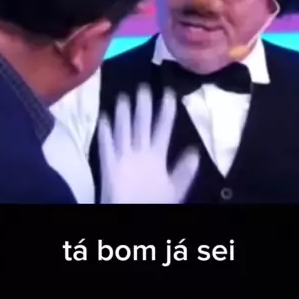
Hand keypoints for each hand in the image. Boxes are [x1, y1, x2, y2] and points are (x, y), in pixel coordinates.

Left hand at [98, 86, 198, 203]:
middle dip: (143, 104)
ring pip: (122, 129)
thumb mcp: (174, 189)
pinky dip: (104, 130)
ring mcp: (122, 156)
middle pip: (141, 123)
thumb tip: (195, 151)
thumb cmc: (154, 201)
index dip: (166, 109)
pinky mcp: (107, 163)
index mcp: (157, 155)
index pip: (163, 127)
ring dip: (122, 112)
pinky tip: (102, 117)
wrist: (131, 212)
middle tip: (143, 86)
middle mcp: (139, 151)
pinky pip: (105, 143)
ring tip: (122, 96)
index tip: (169, 92)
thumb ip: (184, 171)